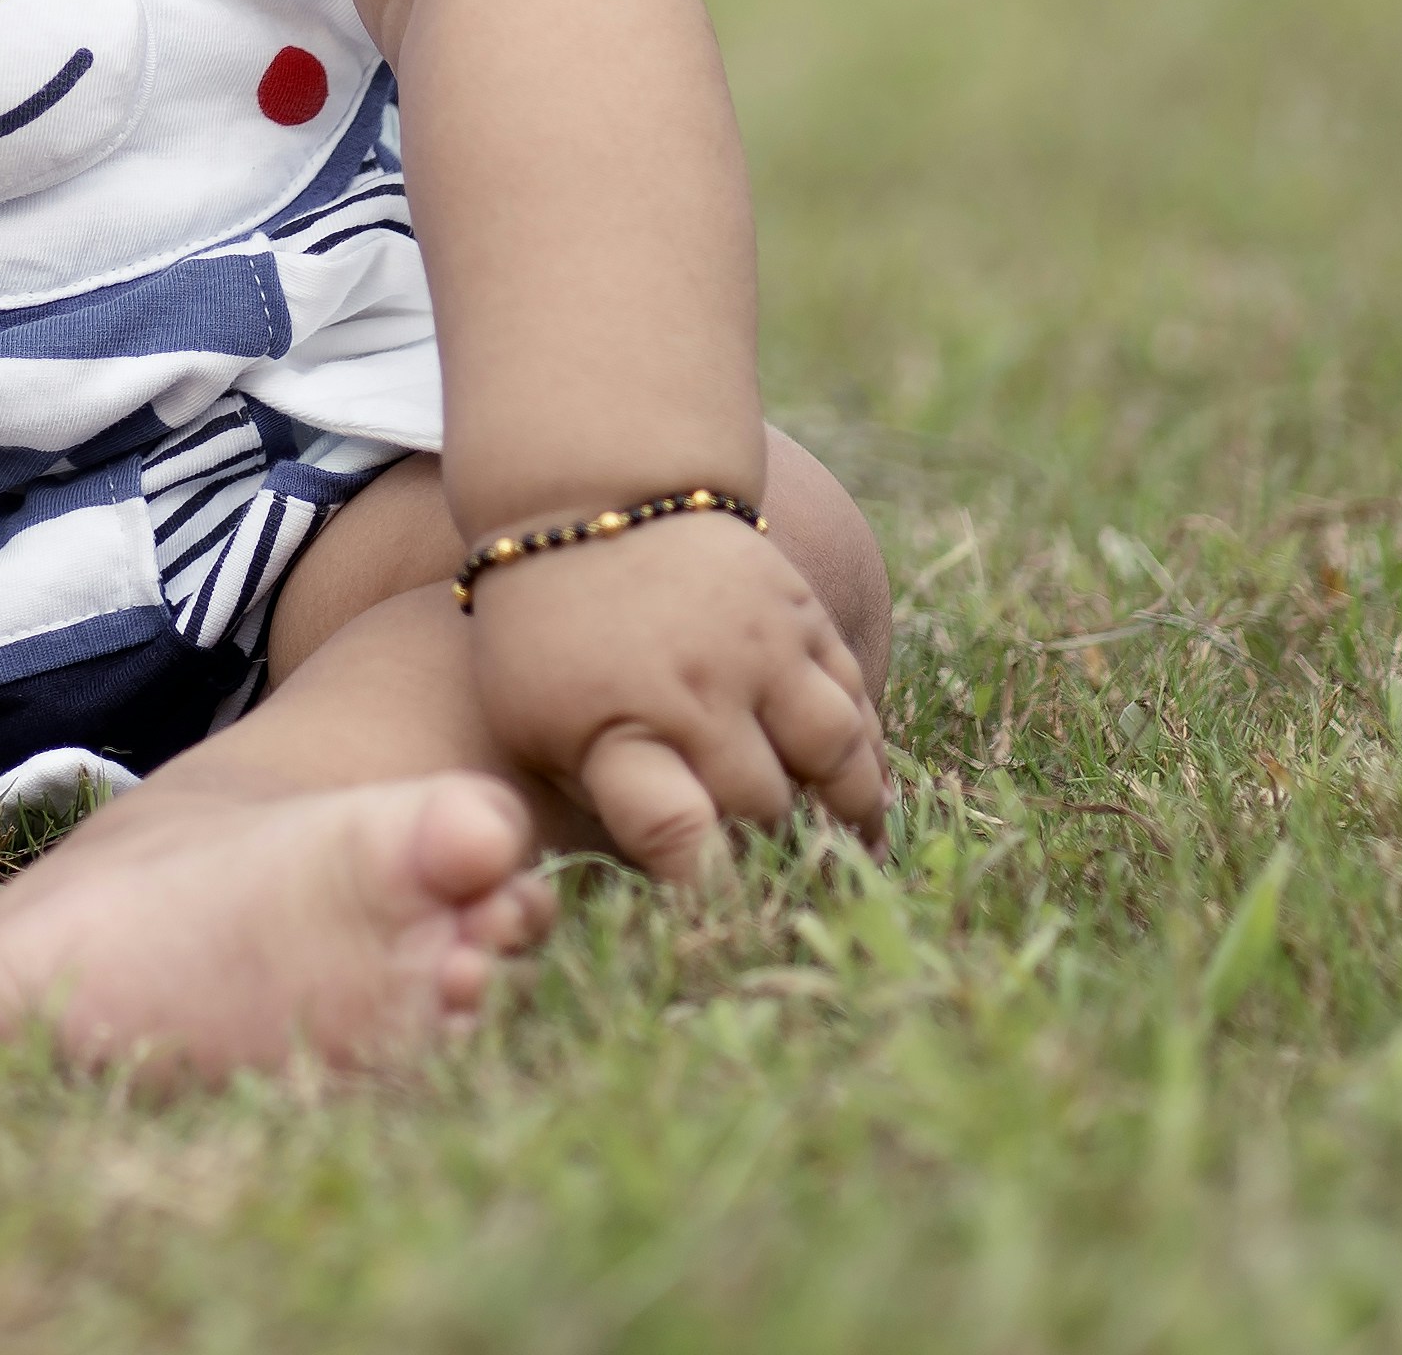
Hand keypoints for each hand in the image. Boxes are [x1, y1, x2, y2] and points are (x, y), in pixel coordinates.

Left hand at [463, 504, 888, 878]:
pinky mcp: (801, 614)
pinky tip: (869, 788)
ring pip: (837, 753)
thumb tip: (674, 863)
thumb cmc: (545, 628)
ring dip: (854, 812)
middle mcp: (699, 693)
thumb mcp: (530, 719)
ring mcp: (760, 650)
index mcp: (620, 728)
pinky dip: (871, 749)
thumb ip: (596, 793)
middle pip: (766, 806)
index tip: (721, 909)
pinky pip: (856, 695)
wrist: (590, 490)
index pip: (678, 834)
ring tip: (858, 854)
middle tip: (785, 888)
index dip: (706, 887)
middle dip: (775, 856)